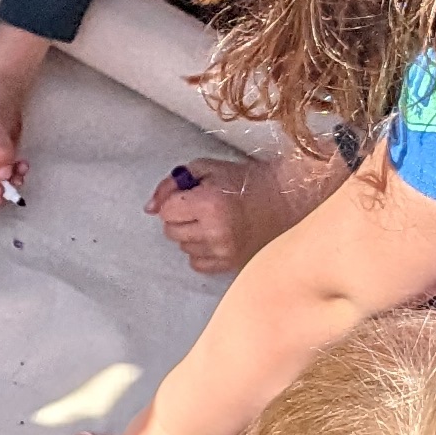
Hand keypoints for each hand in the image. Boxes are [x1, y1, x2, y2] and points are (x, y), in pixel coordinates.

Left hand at [148, 146, 354, 275]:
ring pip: (184, 248)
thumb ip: (172, 183)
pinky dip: (202, 252)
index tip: (190, 196)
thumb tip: (149, 208)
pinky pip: (197, 264)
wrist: (285, 200)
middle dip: (181, 218)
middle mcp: (214, 231)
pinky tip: (217, 238)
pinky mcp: (231, 265)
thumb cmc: (245, 181)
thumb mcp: (207, 169)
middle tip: (202, 208)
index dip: (174, 202)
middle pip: (171, 231)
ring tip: (214, 222)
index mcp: (208, 203)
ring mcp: (223, 252)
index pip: (166, 212)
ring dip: (192, 235)